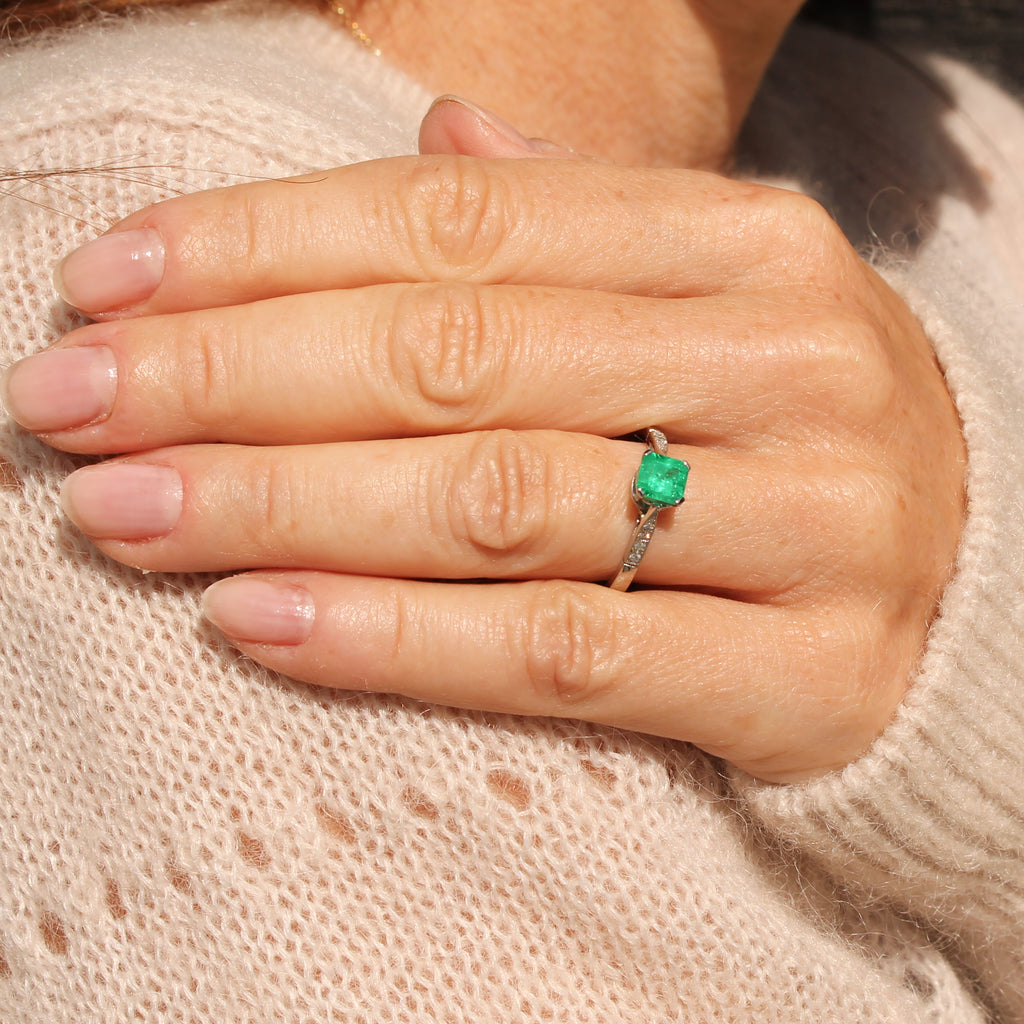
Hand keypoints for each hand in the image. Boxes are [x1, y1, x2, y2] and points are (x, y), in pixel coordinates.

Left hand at [4, 121, 964, 782]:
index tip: (108, 283)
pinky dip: (398, 638)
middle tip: (67, 405)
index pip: (464, 217)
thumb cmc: (794, 444)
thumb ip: (580, 215)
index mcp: (746, 246)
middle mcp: (782, 363)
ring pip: (492, 506)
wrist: (978, 600)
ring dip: (280, 505)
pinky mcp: (802, 671)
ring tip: (121, 516)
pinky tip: (256, 622)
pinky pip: (564, 653)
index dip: (267, 246)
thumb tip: (437, 124)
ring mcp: (809, 520)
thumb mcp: (709, 304)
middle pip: (455, 358)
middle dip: (234, 378)